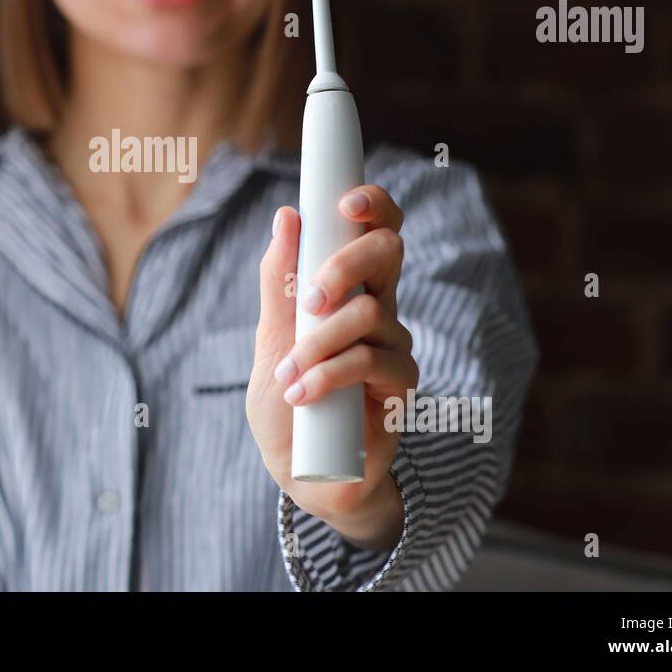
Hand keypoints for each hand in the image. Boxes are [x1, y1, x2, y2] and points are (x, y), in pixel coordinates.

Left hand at [245, 185, 417, 549]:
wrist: (299, 468)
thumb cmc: (284, 398)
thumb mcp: (270, 336)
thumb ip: (278, 282)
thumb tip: (287, 217)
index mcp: (350, 288)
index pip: (376, 230)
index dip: (373, 205)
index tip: (346, 203)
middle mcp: (381, 309)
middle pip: (388, 254)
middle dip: (343, 265)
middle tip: (309, 300)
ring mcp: (395, 347)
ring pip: (369, 314)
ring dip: (317, 344)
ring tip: (286, 376)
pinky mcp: (402, 387)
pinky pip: (369, 362)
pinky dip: (327, 375)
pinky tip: (302, 395)